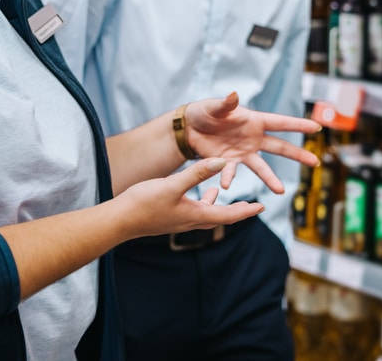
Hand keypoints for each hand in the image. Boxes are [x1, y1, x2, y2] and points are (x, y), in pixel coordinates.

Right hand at [118, 158, 264, 238]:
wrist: (119, 220)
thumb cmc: (144, 203)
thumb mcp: (173, 184)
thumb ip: (197, 173)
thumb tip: (221, 161)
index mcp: (196, 214)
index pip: (229, 215)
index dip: (246, 210)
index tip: (262, 207)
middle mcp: (190, 221)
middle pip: (221, 217)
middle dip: (237, 211)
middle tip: (252, 206)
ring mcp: (178, 221)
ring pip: (205, 214)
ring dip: (216, 205)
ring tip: (219, 191)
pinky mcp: (168, 217)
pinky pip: (191, 211)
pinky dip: (198, 202)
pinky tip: (190, 192)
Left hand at [184, 92, 320, 192]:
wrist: (189, 129)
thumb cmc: (205, 112)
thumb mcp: (214, 106)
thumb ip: (225, 104)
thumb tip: (234, 95)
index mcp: (254, 121)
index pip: (280, 123)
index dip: (298, 125)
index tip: (317, 127)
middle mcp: (253, 138)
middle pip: (280, 147)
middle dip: (298, 155)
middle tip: (315, 162)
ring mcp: (243, 152)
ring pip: (261, 167)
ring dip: (270, 178)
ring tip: (280, 191)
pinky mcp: (229, 162)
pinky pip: (232, 172)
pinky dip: (228, 177)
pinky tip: (225, 184)